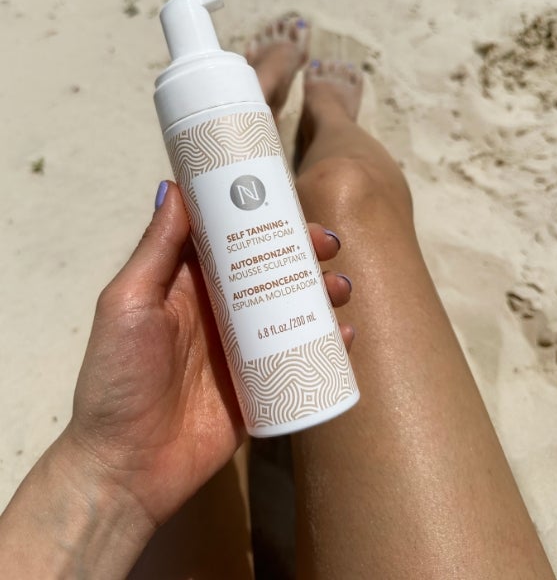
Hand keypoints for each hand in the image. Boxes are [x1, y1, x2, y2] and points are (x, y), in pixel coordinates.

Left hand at [66, 181, 352, 528]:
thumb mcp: (128, 305)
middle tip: (328, 246)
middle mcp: (221, 310)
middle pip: (269, 269)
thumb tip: (173, 187)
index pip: (231, 239)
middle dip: (302, 252)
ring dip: (321, 292)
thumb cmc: (117, 380)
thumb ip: (155, 251)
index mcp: (188, 285)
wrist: (128, 465)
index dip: (261, 217)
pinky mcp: (262, 383)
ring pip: (291, 307)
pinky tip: (343, 335)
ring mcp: (244, 347)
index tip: (290, 202)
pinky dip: (326, 343)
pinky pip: (300, 355)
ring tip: (340, 289)